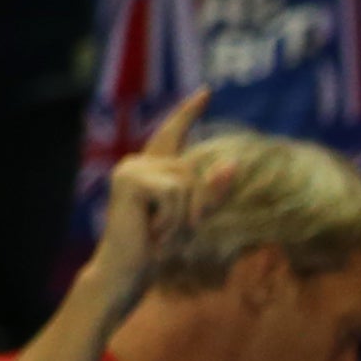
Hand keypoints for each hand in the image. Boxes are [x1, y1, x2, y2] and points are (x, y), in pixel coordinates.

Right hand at [93, 87, 219, 298]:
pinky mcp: (130, 180)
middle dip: (194, 206)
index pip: (173, 134)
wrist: (128, 268)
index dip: (189, 112)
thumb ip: (213, 192)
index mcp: (153, 167)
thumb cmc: (159, 244)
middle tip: (168, 229)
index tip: (207, 91)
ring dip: (182, 215)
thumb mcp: (194, 216)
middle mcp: (138, 161)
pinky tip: (153, 230)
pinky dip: (172, 217)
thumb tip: (232, 164)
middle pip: (193, 170)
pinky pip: (174, 193)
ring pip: (185, 182)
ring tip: (159, 231)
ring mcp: (131, 168)